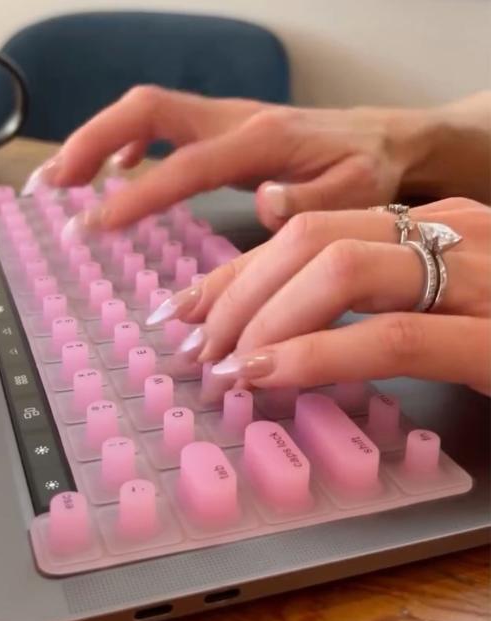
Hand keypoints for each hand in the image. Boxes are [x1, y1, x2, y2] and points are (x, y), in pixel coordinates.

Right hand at [27, 85, 427, 230]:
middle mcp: (230, 119)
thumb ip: (311, 202)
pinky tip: (110, 173)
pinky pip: (158, 123)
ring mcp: (220, 118)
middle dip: (90, 142)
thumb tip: (263, 202)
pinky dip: (124, 144)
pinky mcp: (217, 126)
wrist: (386, 137)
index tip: (93, 224)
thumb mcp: (358, 193)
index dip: (135, 194)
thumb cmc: (368, 168)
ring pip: (143, 113)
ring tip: (58, 181)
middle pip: (145, 110)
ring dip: (94, 141)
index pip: (182, 164)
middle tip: (50, 185)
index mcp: (258, 140)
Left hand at [157, 198, 490, 394]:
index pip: (305, 230)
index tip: (179, 311)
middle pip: (309, 240)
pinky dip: (316, 357)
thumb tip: (268, 335)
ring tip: (223, 367)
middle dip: (232, 294)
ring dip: (262, 320)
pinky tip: (269, 377)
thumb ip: (367, 305)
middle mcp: (455, 234)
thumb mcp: (437, 306)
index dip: (230, 272)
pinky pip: (392, 338)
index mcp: (432, 223)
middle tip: (192, 347)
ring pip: (342, 270)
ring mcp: (482, 280)